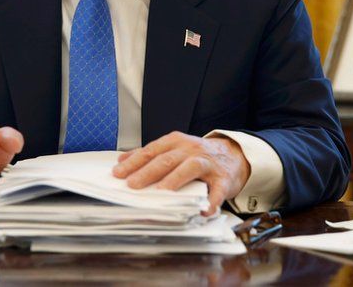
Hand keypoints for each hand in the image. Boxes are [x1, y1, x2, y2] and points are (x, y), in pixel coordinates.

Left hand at [112, 131, 249, 212]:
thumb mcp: (175, 148)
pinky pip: (217, 190)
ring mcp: (207, 164)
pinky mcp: (223, 179)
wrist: (234, 154)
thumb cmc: (197, 154)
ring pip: (189, 169)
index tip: (118, 173)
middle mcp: (191, 150)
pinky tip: (202, 210)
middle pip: (166, 160)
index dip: (134, 162)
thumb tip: (122, 160)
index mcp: (176, 142)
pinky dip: (211, 201)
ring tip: (161, 193)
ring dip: (174, 181)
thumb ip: (150, 153)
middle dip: (147, 172)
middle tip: (132, 185)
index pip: (151, 151)